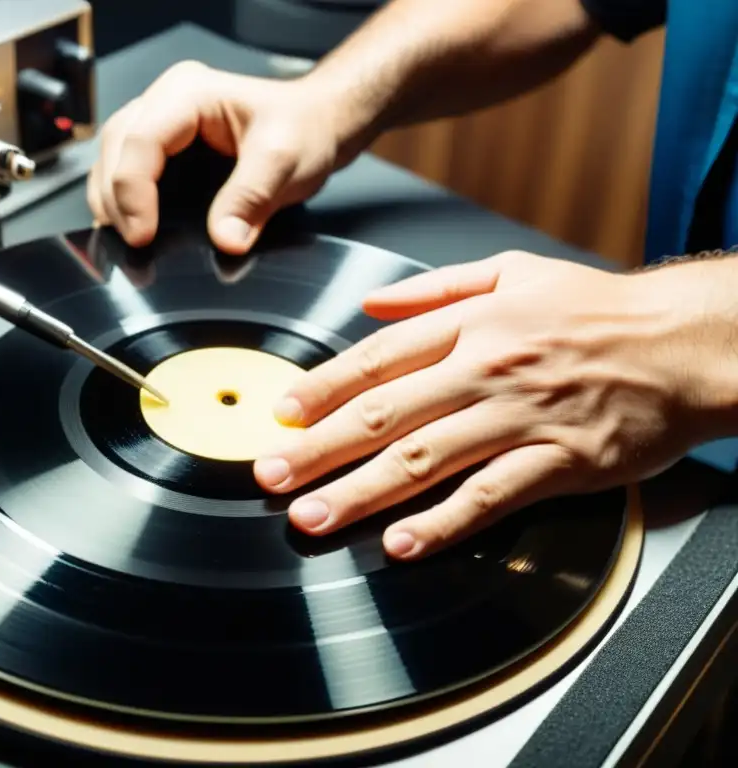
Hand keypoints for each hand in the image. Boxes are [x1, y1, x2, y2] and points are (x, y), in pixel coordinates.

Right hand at [87, 61, 345, 254]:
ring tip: (131, 238)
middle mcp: (165, 102)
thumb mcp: (285, 160)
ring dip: (113, 201)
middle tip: (135, 242)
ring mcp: (159, 124)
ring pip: (111, 159)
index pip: (140, 140)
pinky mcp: (161, 150)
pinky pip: (125, 171)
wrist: (317, 127)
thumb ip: (252, 197)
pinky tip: (134, 227)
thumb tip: (226, 240)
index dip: (132, 191)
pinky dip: (122, 202)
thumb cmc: (301, 129)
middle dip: (117, 199)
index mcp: (188, 93)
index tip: (144, 235)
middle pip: (115, 148)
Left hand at [254, 251, 707, 558]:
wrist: (683, 341)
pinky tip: (402, 542)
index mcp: (470, 323)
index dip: (321, 389)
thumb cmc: (596, 308)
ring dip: (360, 491)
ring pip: (424, 459)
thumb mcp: (512, 270)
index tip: (280, 414)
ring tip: (312, 516)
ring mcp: (520, 417)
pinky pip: (490, 496)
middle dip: (318, 448)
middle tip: (269, 474)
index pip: (376, 359)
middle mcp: (485, 368)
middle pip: (384, 414)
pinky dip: (443, 522)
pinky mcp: (558, 460)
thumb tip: (369, 304)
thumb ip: (434, 288)